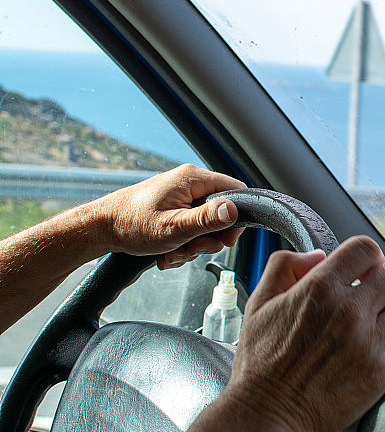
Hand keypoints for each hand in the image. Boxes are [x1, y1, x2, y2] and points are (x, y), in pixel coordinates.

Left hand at [96, 164, 246, 268]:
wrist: (100, 228)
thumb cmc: (130, 224)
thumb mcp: (173, 226)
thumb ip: (206, 219)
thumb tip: (233, 210)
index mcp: (192, 179)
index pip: (235, 191)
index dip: (236, 217)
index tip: (226, 239)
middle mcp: (189, 184)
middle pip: (221, 214)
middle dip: (208, 239)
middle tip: (190, 248)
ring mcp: (181, 197)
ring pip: (206, 226)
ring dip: (193, 246)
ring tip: (172, 252)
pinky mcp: (174, 209)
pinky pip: (192, 229)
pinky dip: (183, 245)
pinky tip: (167, 251)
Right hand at [227, 236, 384, 431]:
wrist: (266, 415)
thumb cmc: (260, 364)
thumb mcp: (259, 302)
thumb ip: (285, 267)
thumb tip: (317, 256)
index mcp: (320, 288)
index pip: (365, 249)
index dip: (367, 257)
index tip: (363, 270)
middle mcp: (349, 312)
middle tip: (381, 294)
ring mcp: (367, 343)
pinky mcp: (379, 374)